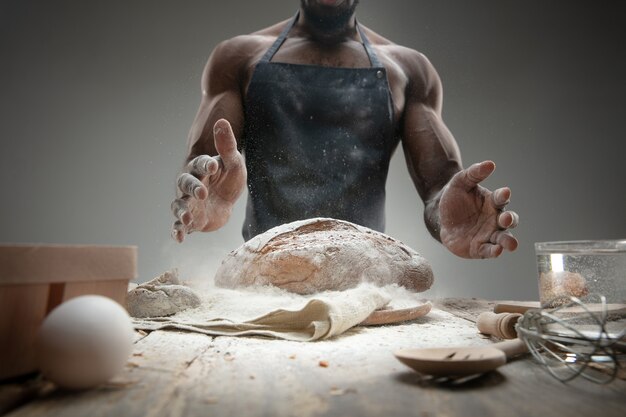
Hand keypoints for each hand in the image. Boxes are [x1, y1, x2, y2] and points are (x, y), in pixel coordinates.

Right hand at [171, 119, 246, 241]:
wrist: (226, 197)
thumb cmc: (228, 176)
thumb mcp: (233, 162)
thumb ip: (227, 145)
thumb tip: (222, 122)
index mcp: (201, 168)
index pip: (200, 164)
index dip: (205, 164)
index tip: (213, 165)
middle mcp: (190, 185)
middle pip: (185, 184)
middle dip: (192, 188)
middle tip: (203, 193)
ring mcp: (188, 202)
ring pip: (178, 205)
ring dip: (181, 212)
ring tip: (187, 218)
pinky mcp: (191, 218)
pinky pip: (180, 225)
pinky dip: (177, 231)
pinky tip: (178, 238)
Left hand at [438, 161, 518, 258]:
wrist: (439, 215)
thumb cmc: (454, 197)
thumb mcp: (460, 182)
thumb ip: (474, 173)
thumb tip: (490, 164)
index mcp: (492, 202)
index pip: (501, 199)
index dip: (503, 196)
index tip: (504, 193)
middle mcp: (494, 219)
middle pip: (508, 221)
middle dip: (510, 221)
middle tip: (506, 220)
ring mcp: (488, 234)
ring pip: (503, 238)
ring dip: (508, 241)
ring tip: (511, 245)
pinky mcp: (479, 247)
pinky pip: (489, 251)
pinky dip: (494, 252)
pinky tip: (497, 251)